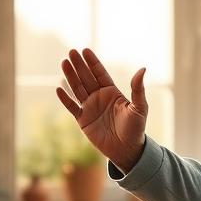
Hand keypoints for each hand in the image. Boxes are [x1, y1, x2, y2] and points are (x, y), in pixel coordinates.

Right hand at [56, 48, 147, 172]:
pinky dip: (65, 98)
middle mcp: (99, 97)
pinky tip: (58, 88)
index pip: (100, 73)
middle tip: (71, 51)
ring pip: (77, 89)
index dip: (92, 62)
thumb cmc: (136, 129)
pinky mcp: (83, 120)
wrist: (126, 150)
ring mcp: (90, 108)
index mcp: (112, 92)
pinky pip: (71, 107)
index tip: (85, 50)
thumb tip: (142, 68)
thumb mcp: (139, 108)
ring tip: (63, 63)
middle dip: (79, 65)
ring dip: (70, 76)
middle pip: (86, 78)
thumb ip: (138, 89)